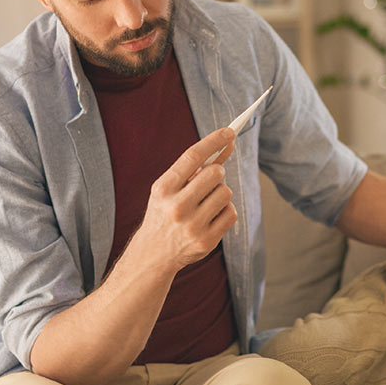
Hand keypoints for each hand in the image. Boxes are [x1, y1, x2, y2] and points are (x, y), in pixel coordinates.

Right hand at [125, 128, 236, 272]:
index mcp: (163, 188)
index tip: (230, 131)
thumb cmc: (165, 212)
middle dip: (217, 173)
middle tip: (211, 179)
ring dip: (221, 194)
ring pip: (226, 193)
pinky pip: (231, 213)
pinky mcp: (206, 241)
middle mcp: (176, 206)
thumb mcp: (170, 188)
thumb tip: (228, 142)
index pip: (193, 156)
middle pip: (215, 173)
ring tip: (206, 203)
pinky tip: (211, 218)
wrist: (154, 253)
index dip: (214, 140)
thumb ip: (197, 166)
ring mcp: (192, 225)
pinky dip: (225, 212)